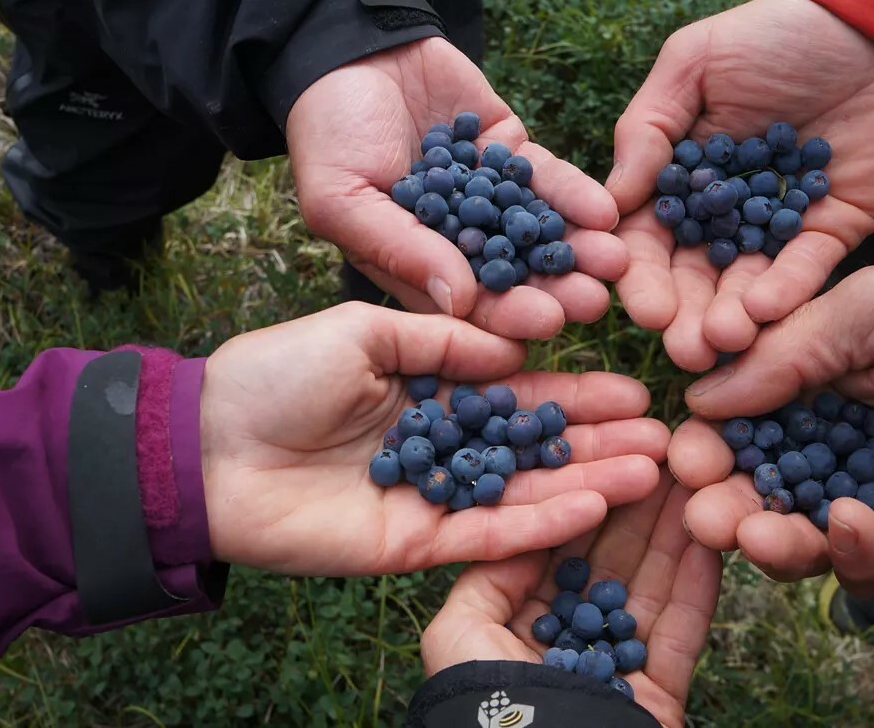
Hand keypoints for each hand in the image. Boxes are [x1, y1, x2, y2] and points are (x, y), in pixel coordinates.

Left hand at [197, 301, 668, 576]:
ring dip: (589, 483)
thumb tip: (515, 346)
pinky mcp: (415, 544)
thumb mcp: (362, 329)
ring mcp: (432, 498)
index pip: (519, 391)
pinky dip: (541, 523)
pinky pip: (488, 535)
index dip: (575, 390)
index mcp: (429, 389)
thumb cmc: (276, 374)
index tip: (633, 385)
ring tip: (654, 469)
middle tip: (666, 436)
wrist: (207, 446)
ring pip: (524, 493)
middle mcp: (441, 445)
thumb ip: (441, 339)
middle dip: (599, 441)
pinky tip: (595, 505)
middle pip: (535, 446)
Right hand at [287, 37, 626, 340]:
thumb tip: (459, 303)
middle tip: (594, 304)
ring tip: (614, 263)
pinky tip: (604, 213)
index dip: (504, 316)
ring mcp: (488, 198)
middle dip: (554, 289)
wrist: (349, 51)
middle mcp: (457, 240)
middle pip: (514, 274)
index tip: (543, 326)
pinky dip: (575, 195)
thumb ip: (400, 248)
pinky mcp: (511, 154)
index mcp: (414, 265)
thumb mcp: (343, 197)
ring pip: (539, 231)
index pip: (466, 303)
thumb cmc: (327, 131)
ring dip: (576, 249)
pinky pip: (548, 180)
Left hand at [421, 469, 721, 726]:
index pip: (551, 544)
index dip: (581, 494)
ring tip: (697, 478)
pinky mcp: (657, 692)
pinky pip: (682, 630)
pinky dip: (698, 584)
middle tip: (666, 451)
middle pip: (605, 557)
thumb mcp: (457, 637)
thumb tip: (528, 530)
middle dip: (635, 502)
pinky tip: (713, 537)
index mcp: (511, 623)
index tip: (610, 449)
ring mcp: (613, 665)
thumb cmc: (488, 716)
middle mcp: (563, 639)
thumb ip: (486, 575)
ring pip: (649, 585)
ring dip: (673, 531)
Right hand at [606, 0, 873, 370]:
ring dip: (730, 318)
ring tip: (721, 343)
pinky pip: (806, 270)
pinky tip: (763, 312)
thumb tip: (611, 203)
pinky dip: (785, 292)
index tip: (640, 307)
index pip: (651, 238)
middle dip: (685, 315)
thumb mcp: (695, 64)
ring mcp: (778, 228)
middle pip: (696, 276)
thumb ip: (647, 129)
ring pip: (746, 286)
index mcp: (682, 178)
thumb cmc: (778, 33)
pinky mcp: (831, 232)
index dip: (641, 275)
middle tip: (681, 349)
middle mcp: (724, 214)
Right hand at [668, 266, 873, 596]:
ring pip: (797, 534)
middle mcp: (827, 441)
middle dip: (720, 502)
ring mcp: (868, 492)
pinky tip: (851, 522)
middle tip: (704, 513)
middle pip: (753, 485)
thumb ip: (789, 350)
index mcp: (807, 382)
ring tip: (756, 533)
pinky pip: (867, 563)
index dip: (704, 441)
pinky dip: (850, 552)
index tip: (680, 455)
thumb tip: (702, 398)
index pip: (736, 420)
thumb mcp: (872, 308)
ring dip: (768, 539)